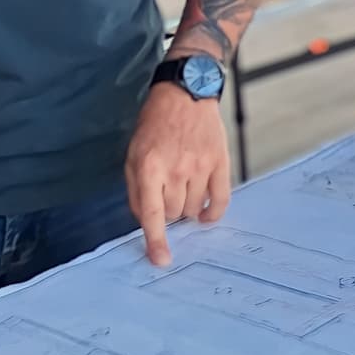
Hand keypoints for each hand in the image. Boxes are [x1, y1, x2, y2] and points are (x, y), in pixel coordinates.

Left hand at [126, 88, 230, 266]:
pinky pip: (220, 200)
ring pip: (194, 210)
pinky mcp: (220, 162)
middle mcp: (176, 168)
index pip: (152, 214)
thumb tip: (147, 221)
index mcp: (149, 167)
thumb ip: (137, 190)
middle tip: (166, 192)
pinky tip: (205, 214)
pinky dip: (212, 213)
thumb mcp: (133, 154)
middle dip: (168, 212)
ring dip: (187, 208)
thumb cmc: (155, 124)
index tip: (160, 260)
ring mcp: (201, 166)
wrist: (185, 93)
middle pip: (174, 214)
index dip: (156, 241)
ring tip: (183, 189)